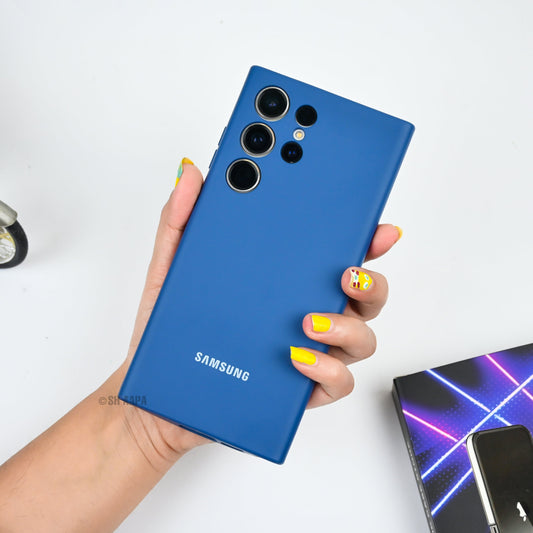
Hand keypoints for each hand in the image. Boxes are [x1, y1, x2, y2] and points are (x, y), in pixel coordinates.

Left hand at [117, 160, 401, 468]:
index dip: (364, 239)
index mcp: (286, 281)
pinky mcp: (300, 390)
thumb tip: (192, 172)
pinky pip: (337, 382)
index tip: (374, 225)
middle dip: (372, 281)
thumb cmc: (172, 332)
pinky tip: (296, 358)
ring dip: (348, 326)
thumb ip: (181, 220)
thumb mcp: (172, 269)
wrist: (160, 394)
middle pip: (364, 295)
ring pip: (362, 338)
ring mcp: (309, 352)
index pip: (335, 255)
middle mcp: (306, 313)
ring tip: (308, 322)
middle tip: (348, 272)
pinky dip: (326, 370)